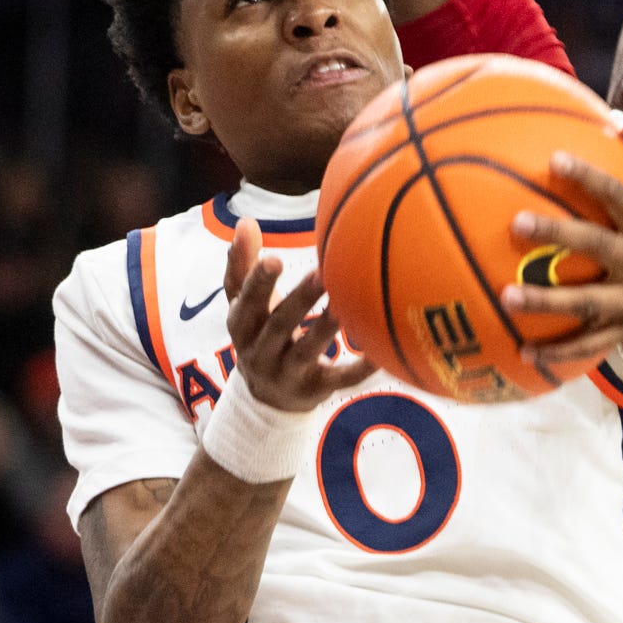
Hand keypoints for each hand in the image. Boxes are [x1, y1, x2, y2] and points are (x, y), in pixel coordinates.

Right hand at [223, 217, 374, 411]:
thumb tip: (245, 221)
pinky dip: (360, 370)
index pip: (245, 302)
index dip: (257, 282)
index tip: (274, 259)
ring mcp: (287, 374)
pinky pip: (339, 380)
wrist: (266, 400)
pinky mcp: (315, 390)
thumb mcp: (244, 306)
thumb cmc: (259, 335)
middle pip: (278, 325)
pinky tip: (380, 356)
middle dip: (299, 300)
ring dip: (325, 328)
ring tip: (345, 305)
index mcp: (242, 326)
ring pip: (306, 351)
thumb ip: (242, 266)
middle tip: (322, 272)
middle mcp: (260, 352)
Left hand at [499, 119, 622, 370]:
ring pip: (587, 302)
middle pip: (597, 245)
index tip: (554, 159)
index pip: (620, 195)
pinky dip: (559, 350)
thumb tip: (618, 118)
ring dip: (547, 300)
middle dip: (558, 233)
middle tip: (516, 223)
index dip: (589, 177)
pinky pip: (590, 344)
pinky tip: (524, 352)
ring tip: (506, 297)